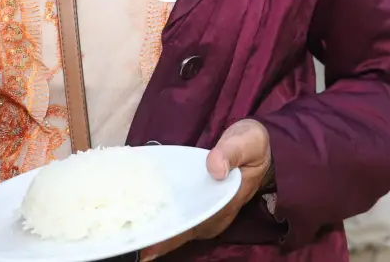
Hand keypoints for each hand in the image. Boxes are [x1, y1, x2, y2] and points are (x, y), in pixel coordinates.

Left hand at [140, 119, 272, 259]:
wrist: (263, 146)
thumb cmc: (253, 144)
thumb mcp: (246, 142)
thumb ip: (230, 153)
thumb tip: (213, 168)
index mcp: (224, 207)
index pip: (192, 228)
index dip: (168, 239)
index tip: (145, 247)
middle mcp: (214, 217)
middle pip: (180, 233)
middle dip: (155, 238)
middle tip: (126, 240)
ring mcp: (206, 213)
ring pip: (178, 228)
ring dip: (155, 229)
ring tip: (127, 233)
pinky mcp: (200, 205)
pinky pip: (178, 216)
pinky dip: (161, 217)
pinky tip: (139, 215)